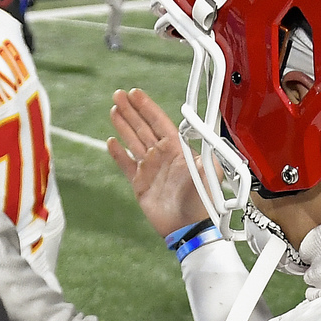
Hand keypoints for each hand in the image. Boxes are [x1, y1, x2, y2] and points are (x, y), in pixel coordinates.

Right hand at [108, 87, 211, 237]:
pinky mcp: (140, 184)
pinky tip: (111, 142)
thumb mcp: (210, 171)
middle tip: (118, 95)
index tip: (135, 93)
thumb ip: (206, 148)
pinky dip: (118, 154)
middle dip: (131, 110)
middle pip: (143, 127)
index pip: (159, 121)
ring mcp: (150, 169)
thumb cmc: (203, 200)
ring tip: (113, 109)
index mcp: (177, 149)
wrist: (189, 226)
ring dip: (123, 125)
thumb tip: (206, 128)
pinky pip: (126, 165)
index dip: (146, 106)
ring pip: (133, 141)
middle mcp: (162, 156)